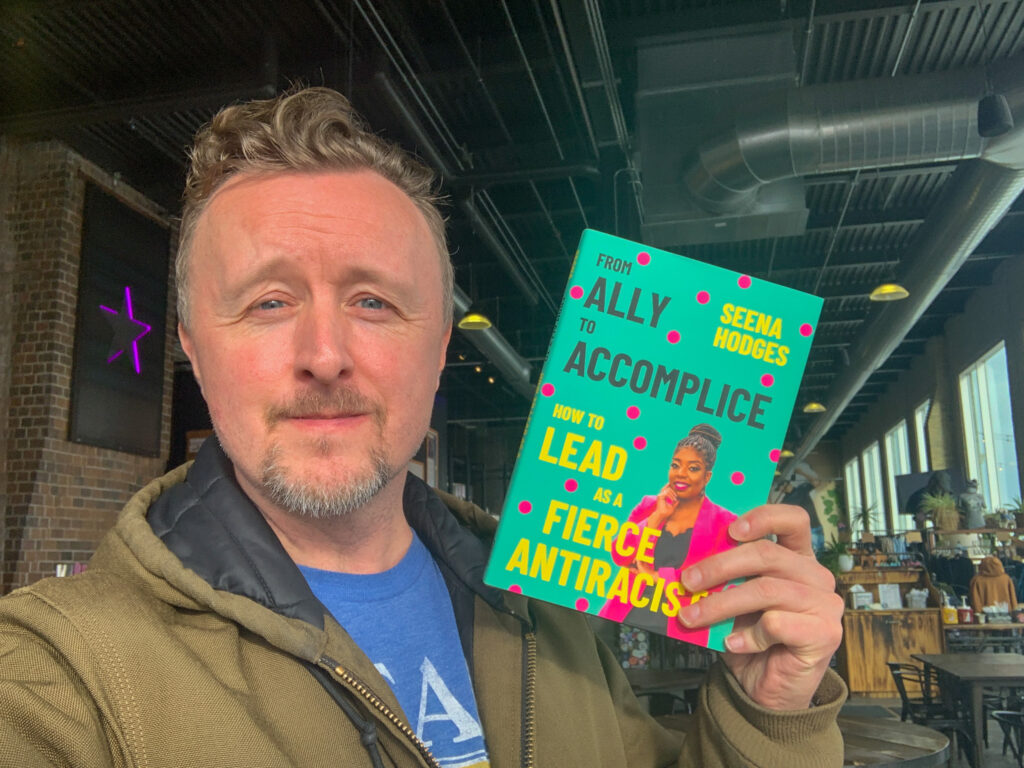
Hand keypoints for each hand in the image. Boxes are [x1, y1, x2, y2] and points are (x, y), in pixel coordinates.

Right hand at [648, 484, 677, 525]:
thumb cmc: (666, 513)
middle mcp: (660, 495)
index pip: (666, 489)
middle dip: (672, 491)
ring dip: (672, 494)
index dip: (670, 487)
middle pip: (667, 488)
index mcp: (662, 497)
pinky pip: (666, 493)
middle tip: (676, 497)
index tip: (675, 488)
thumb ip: (675, 503)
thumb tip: (678, 500)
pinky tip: (672, 500)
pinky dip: (670, 496)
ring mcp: (660, 495)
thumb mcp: (672, 507)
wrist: (662, 515)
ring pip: (667, 490)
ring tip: (674, 499)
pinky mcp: (660, 497)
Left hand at [676, 504, 842, 709]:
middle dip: (719, 566)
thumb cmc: (748, 637)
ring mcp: (825, 604)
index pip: (793, 520)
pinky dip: (747, 635)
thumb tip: (686, 563)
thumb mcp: (733, 598)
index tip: (731, 530)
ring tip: (691, 618)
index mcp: (797, 558)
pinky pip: (776, 623)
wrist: (766, 689)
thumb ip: (724, 578)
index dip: (763, 517)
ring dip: (720, 604)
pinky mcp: (824, 634)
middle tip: (687, 581)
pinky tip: (732, 644)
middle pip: (767, 554)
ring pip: (765, 590)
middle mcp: (815, 576)